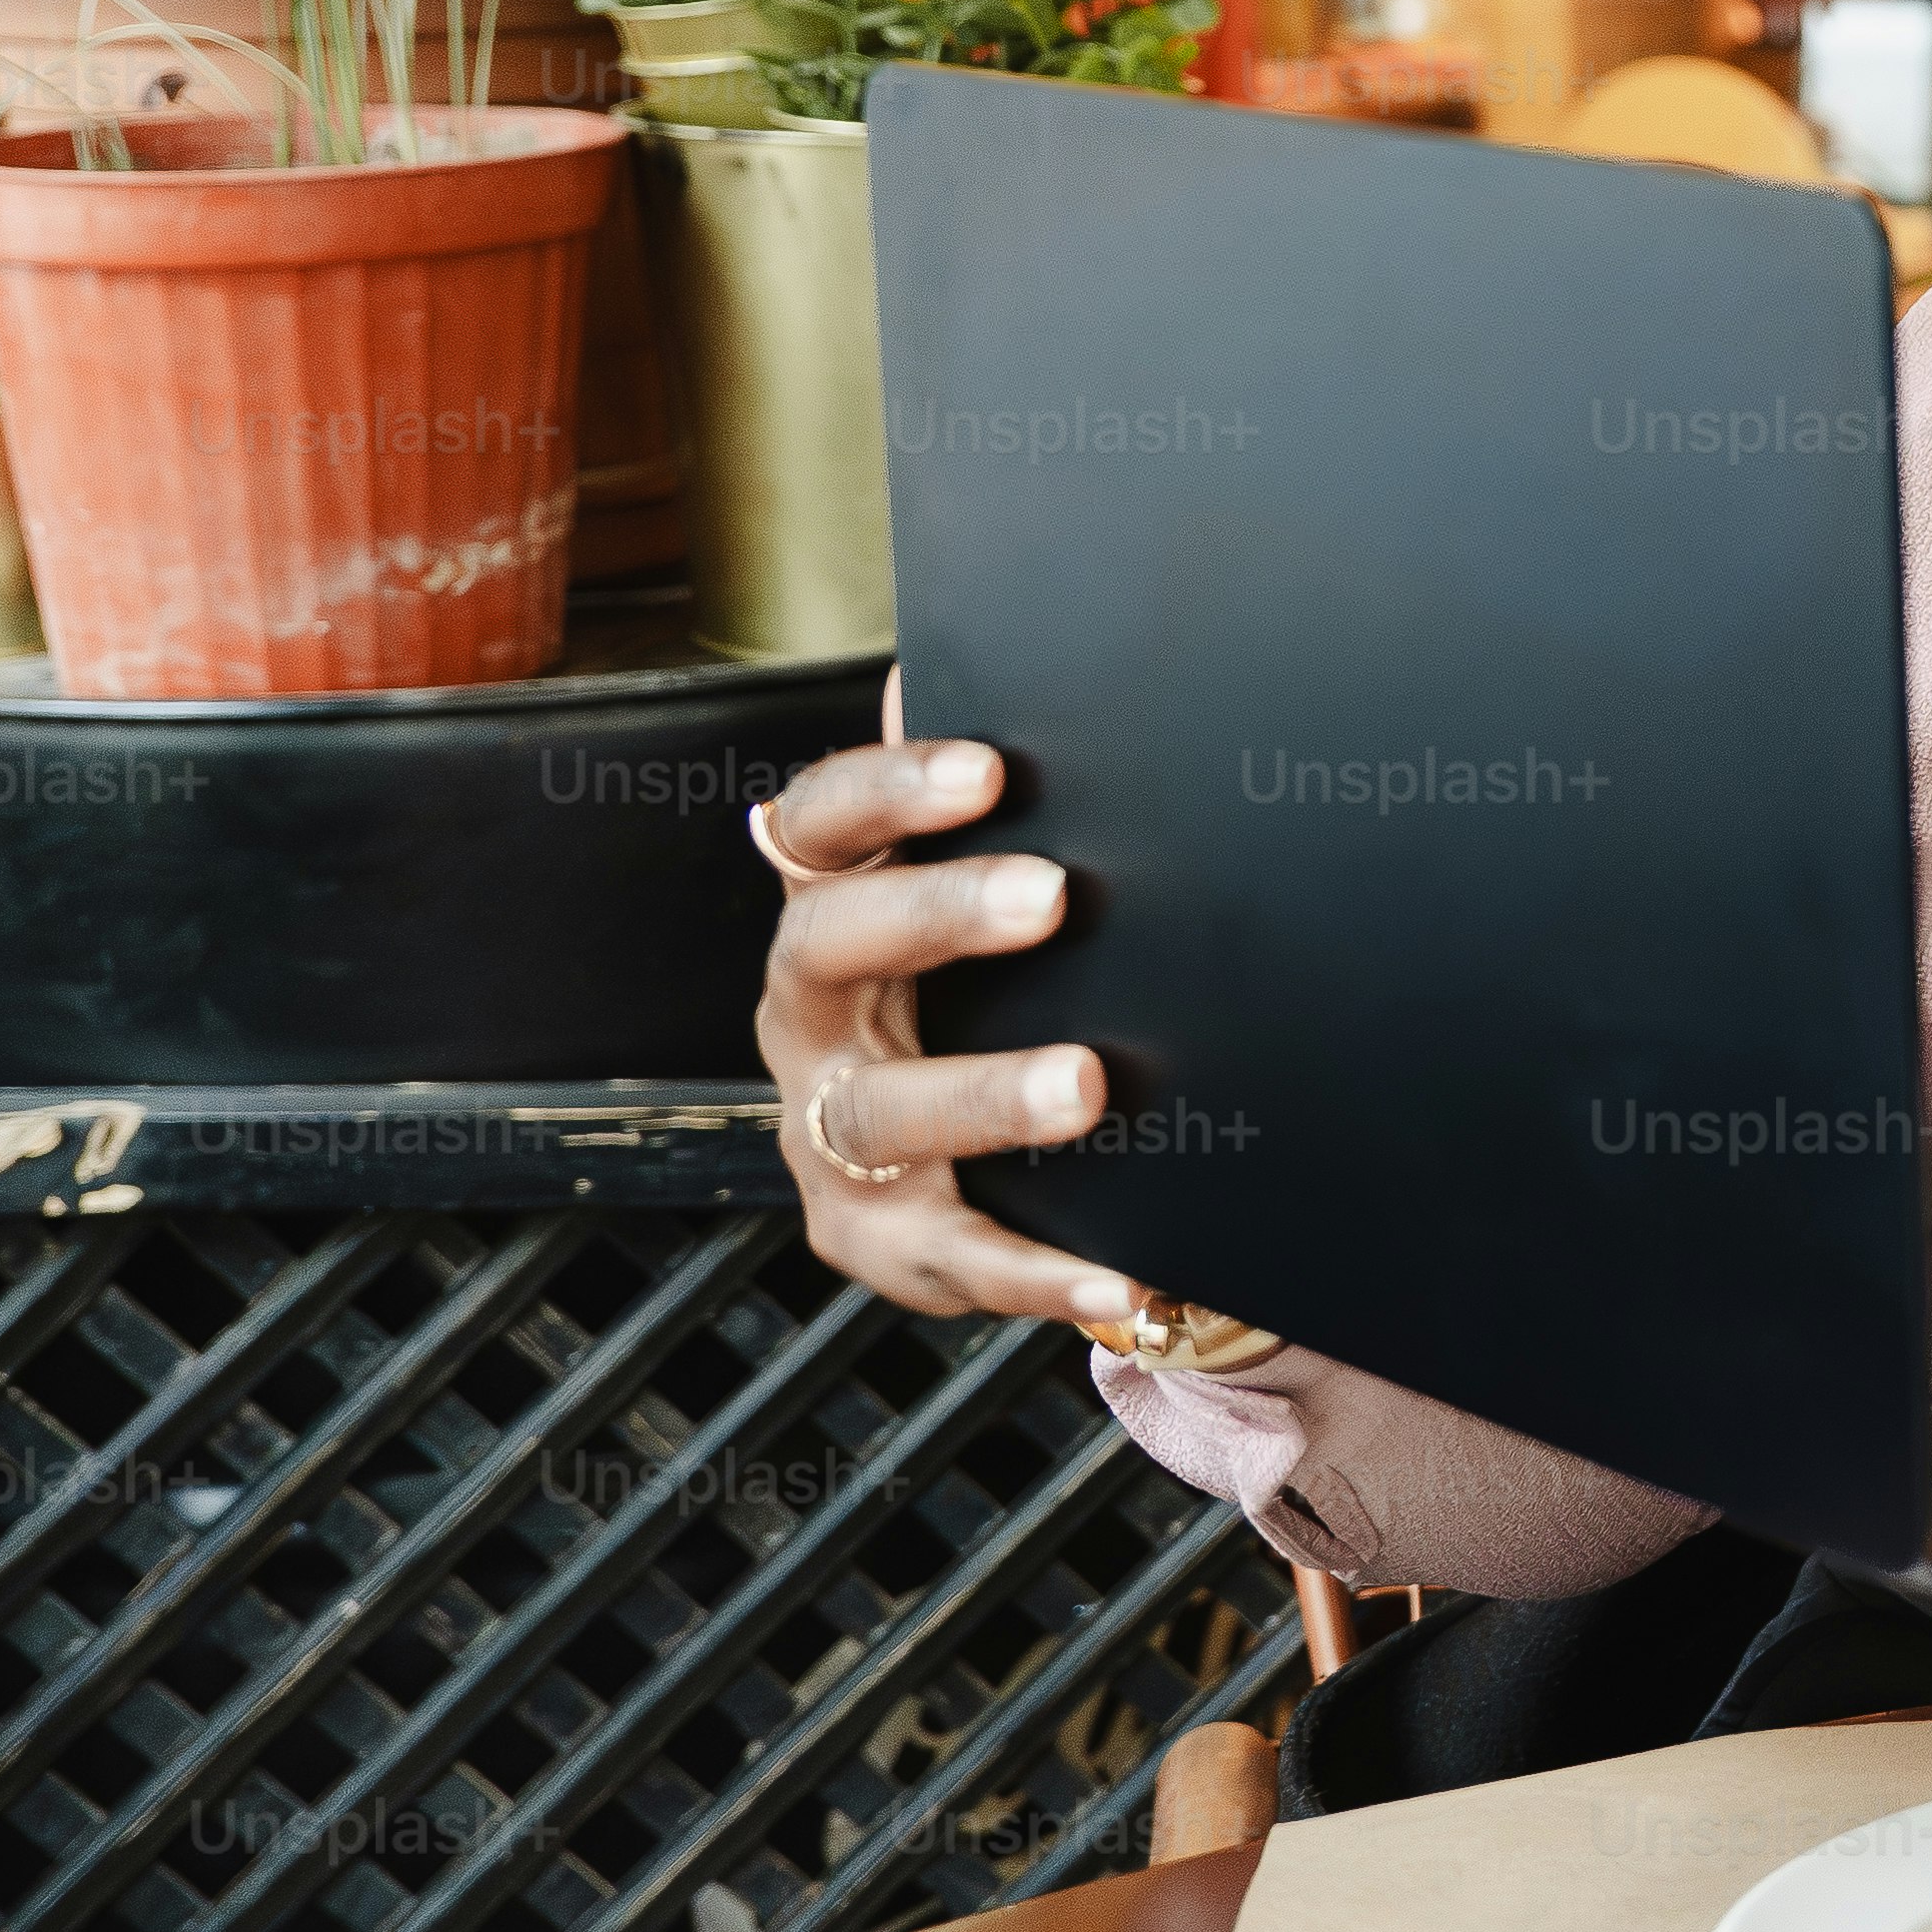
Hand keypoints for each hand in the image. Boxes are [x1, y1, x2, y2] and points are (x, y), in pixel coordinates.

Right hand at [756, 691, 1137, 1333]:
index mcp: (829, 913)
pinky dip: (1040, 1272)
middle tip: (1053, 894)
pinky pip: (958, 1260)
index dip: (885, 790)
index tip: (985, 766)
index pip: (816, 831)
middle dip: (936, 917)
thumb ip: (960, 797)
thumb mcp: (969, 892)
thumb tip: (938, 658)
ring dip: (988, 1094)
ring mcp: (832, 1137)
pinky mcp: (882, 1241)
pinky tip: (1124, 1272)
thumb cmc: (984, 987)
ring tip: (1089, 1084)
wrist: (974, 1152)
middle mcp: (808, 1022)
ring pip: (888, 1112)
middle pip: (830, 950)